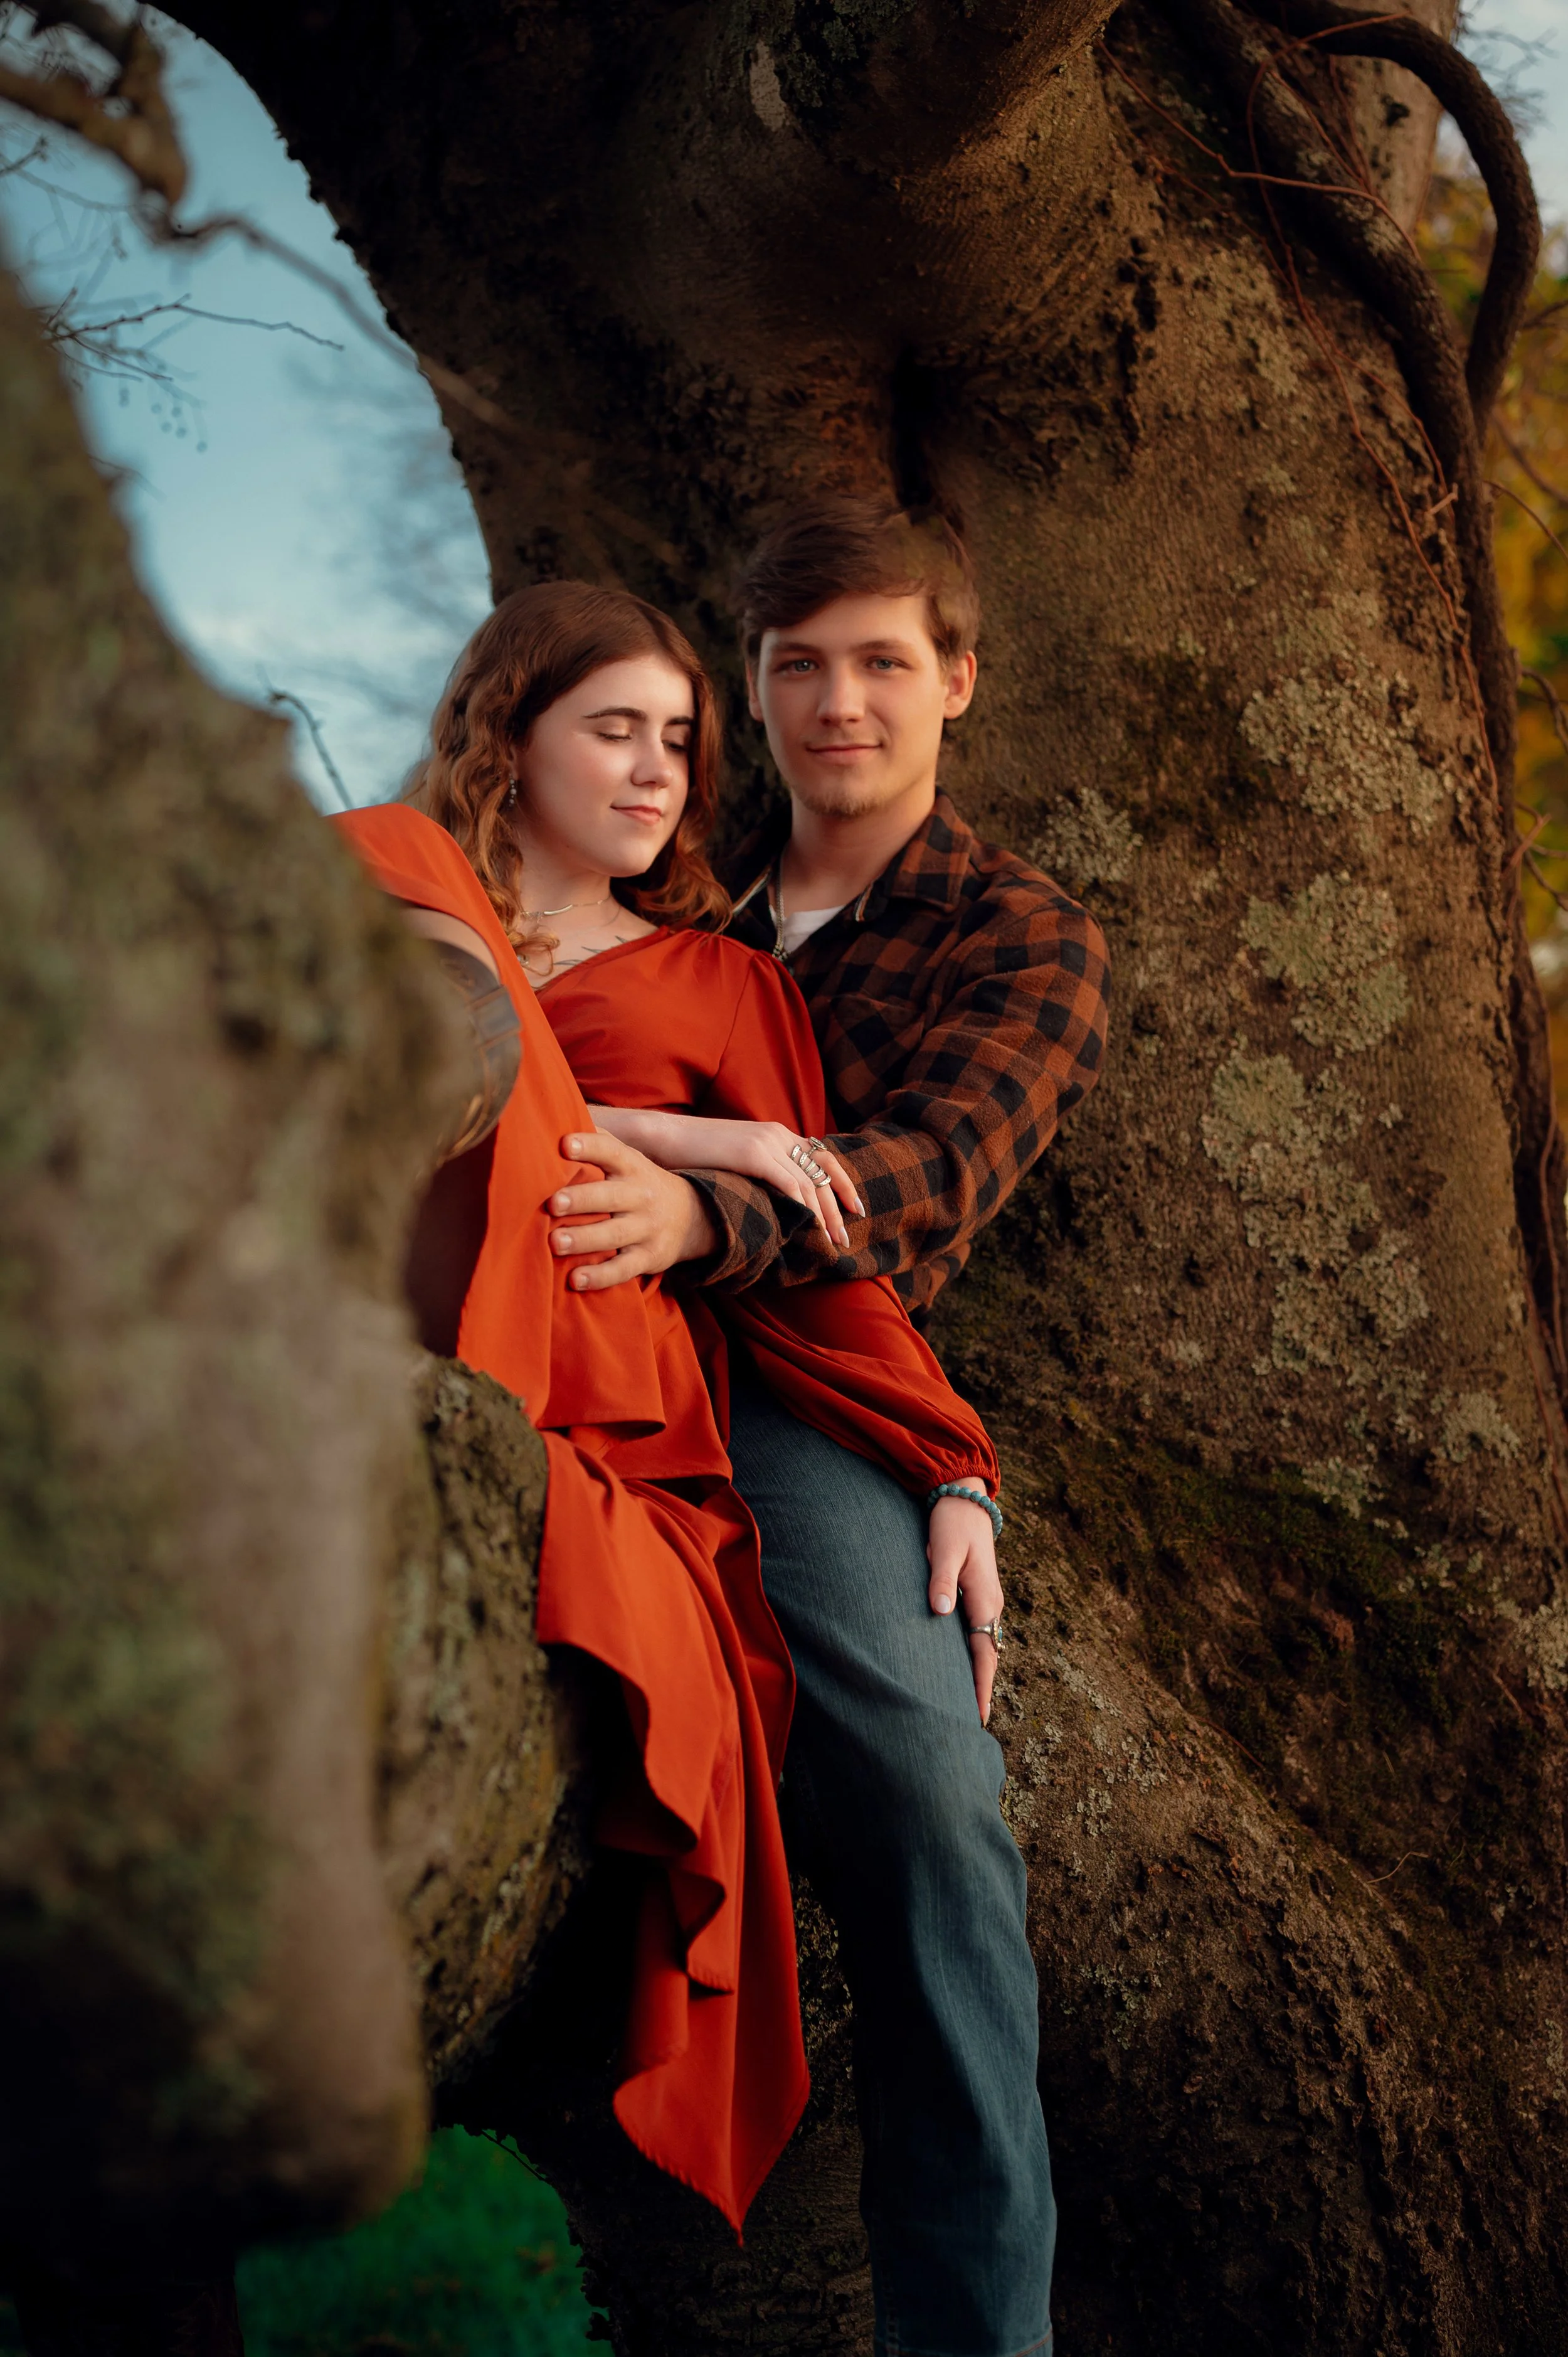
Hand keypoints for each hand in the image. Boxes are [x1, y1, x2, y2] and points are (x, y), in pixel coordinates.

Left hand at [550, 1130, 718, 1289]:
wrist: (691, 1217)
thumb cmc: (638, 1183)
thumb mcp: (628, 1158)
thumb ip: (598, 1142)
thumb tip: (557, 1114)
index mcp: (631, 1166)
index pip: (610, 1152)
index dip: (588, 1147)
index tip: (564, 1144)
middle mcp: (640, 1195)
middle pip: (610, 1196)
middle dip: (582, 1199)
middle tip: (552, 1203)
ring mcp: (646, 1228)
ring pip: (614, 1235)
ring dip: (584, 1239)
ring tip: (555, 1242)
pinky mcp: (648, 1258)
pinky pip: (623, 1269)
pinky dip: (600, 1277)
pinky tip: (575, 1281)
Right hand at [588, 1107, 861, 1251]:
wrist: (664, 1138)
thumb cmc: (695, 1154)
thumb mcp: (736, 1158)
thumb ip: (759, 1171)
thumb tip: (774, 1200)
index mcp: (777, 1134)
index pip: (823, 1157)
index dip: (841, 1184)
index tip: (854, 1210)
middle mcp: (778, 1134)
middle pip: (821, 1173)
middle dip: (836, 1208)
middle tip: (844, 1238)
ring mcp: (766, 1142)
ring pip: (809, 1182)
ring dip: (823, 1214)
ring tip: (830, 1241)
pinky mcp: (752, 1153)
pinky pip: (788, 1182)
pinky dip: (803, 1206)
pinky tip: (809, 1226)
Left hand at [927, 1493, 1002, 1725]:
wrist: (964, 1496)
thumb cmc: (952, 1523)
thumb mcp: (944, 1549)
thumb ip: (941, 1579)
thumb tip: (940, 1611)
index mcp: (984, 1598)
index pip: (983, 1653)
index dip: (980, 1686)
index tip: (978, 1717)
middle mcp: (989, 1604)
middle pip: (986, 1656)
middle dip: (981, 1688)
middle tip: (973, 1723)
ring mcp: (984, 1599)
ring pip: (982, 1645)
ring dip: (977, 1674)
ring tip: (967, 1704)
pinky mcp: (975, 1592)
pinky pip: (976, 1632)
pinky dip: (972, 1655)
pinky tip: (960, 1666)